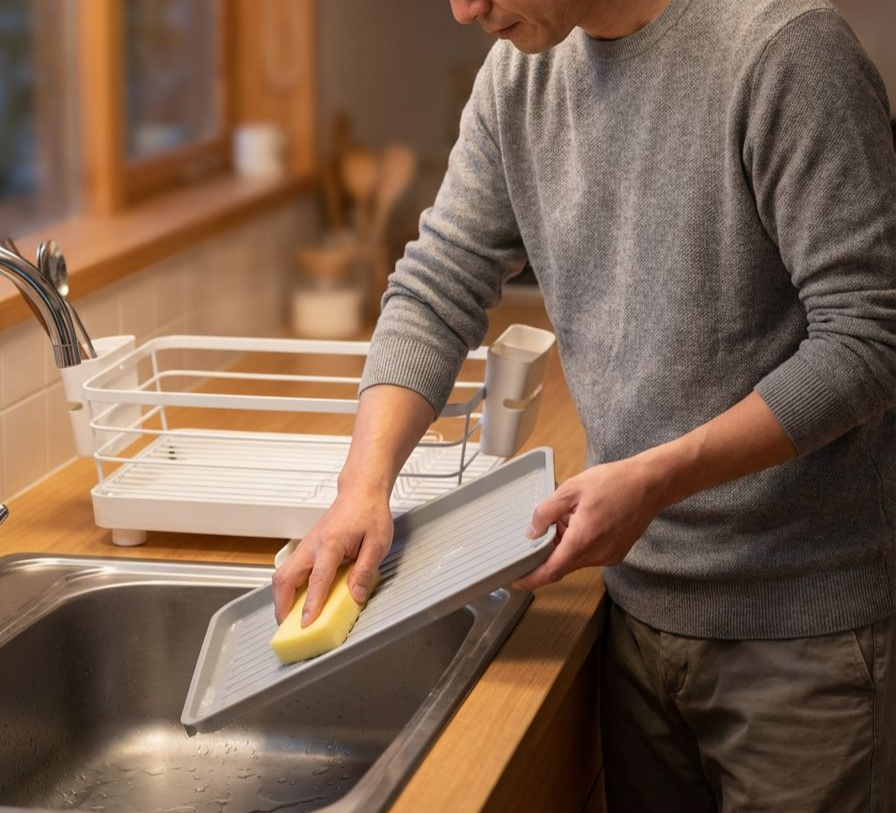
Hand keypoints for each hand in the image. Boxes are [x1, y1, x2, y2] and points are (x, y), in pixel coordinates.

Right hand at [271, 487, 392, 625]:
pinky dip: (288, 587)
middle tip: (289, 627)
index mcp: (331, 544)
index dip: (310, 604)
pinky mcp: (307, 547)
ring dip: (281, 597)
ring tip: (289, 618)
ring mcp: (307, 545)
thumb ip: (366, 570)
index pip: (317, 580)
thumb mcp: (377, 543)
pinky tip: (298, 599)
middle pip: (284, 578)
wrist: (361, 491)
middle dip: (282, 606)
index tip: (306, 624)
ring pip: (282, 574)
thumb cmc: (369, 512)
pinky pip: (290, 570)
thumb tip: (356, 595)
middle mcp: (313, 545)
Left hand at [514, 455, 665, 590]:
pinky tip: (579, 522)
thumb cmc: (613, 482)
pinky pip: (590, 555)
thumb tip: (532, 532)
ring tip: (563, 519)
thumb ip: (546, 512)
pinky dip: (578, 544)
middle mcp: (597, 555)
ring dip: (563, 545)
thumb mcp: (571, 489)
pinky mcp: (617, 553)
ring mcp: (609, 556)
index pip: (552, 571)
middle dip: (547, 552)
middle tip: (540, 530)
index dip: (532, 579)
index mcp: (583, 540)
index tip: (517, 580)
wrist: (650, 484)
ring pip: (576, 559)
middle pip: (562, 565)